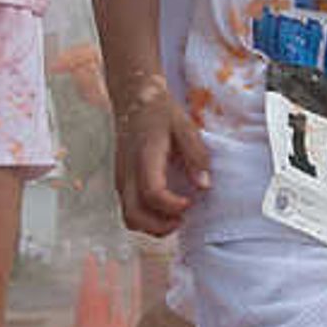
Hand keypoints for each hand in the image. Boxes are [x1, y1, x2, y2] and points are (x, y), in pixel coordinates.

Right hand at [111, 78, 210, 235]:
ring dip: (153, 226)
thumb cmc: (160, 112)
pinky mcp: (122, 183)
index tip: (191, 203)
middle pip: (134, 215)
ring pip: (129, 217)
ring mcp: (122, 179)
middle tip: (183, 219)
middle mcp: (128, 172)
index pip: (152, 192)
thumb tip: (205, 184)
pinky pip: (130, 209)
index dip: (172, 205)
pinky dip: (147, 218)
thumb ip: (196, 154)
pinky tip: (166, 209)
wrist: (133, 100)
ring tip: (176, 217)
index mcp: (144, 156)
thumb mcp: (185, 126)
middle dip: (160, 227)